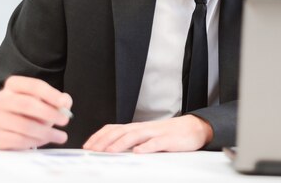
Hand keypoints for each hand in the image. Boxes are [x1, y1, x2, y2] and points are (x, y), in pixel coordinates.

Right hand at [0, 76, 72, 149]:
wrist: (11, 128)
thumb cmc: (32, 111)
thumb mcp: (47, 101)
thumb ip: (59, 100)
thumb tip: (64, 102)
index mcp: (13, 84)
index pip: (33, 85)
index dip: (50, 94)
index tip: (63, 103)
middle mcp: (0, 98)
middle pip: (26, 104)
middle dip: (49, 113)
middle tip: (65, 120)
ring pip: (23, 125)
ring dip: (46, 132)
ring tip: (60, 136)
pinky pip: (17, 140)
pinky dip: (34, 142)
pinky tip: (44, 140)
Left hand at [82, 114, 212, 152]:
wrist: (192, 128)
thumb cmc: (168, 134)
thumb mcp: (146, 136)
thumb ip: (131, 141)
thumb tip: (111, 150)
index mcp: (136, 128)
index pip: (113, 128)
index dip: (99, 136)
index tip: (88, 146)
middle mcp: (143, 128)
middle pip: (120, 131)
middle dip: (104, 141)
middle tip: (93, 151)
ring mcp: (155, 133)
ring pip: (134, 136)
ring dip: (120, 143)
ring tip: (109, 152)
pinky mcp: (167, 140)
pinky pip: (155, 143)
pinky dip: (146, 147)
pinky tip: (138, 152)